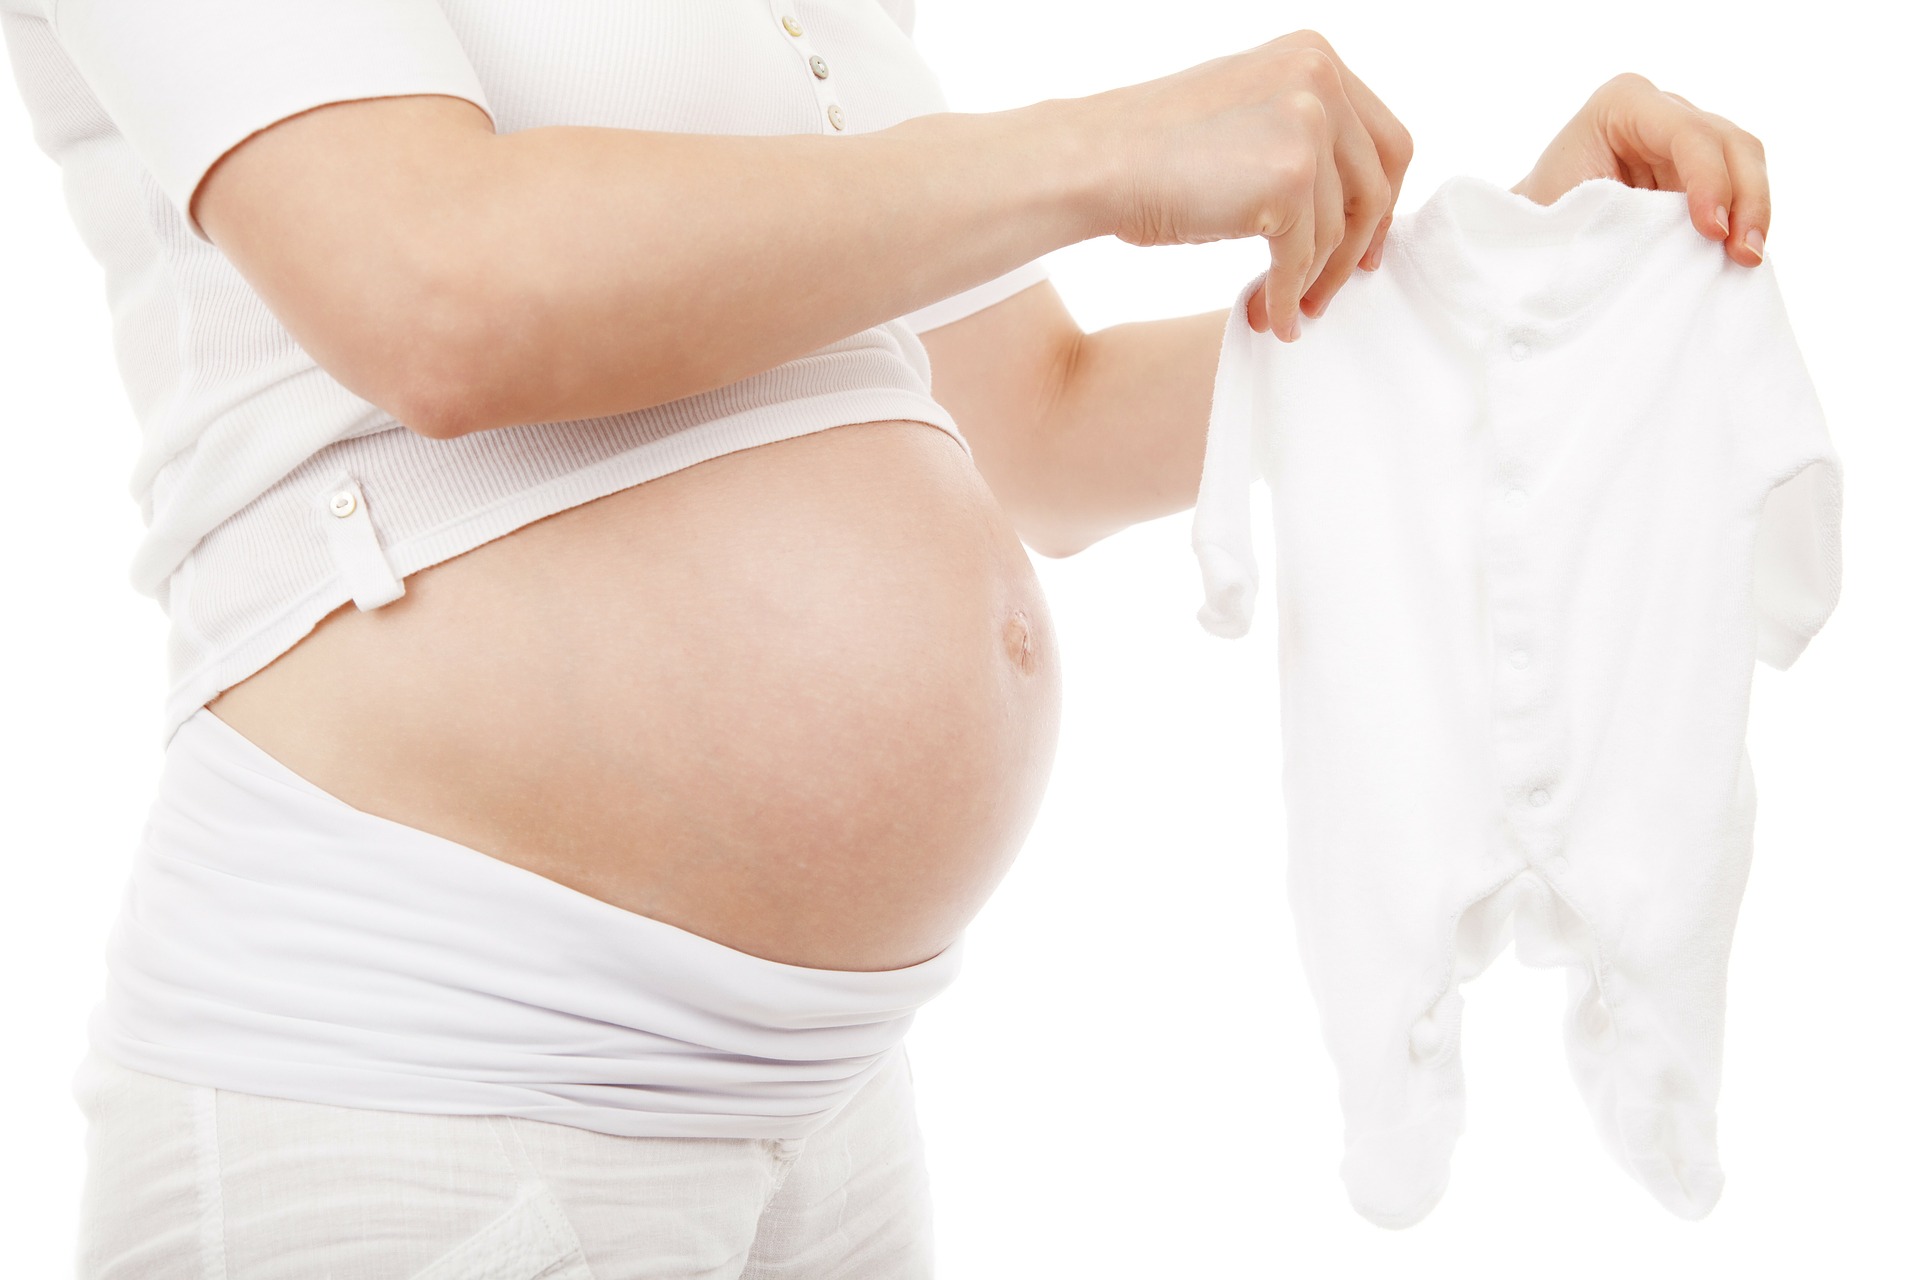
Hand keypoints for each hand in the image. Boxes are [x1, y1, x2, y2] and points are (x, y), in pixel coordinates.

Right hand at [1094, 29, 1413, 339]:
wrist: (1095, 162)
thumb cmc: (1151, 151)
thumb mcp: (1244, 115)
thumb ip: (1299, 135)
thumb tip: (1342, 205)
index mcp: (1314, 55)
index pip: (1383, 140)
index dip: (1380, 202)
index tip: (1363, 246)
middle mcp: (1320, 77)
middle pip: (1377, 184)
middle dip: (1355, 249)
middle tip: (1329, 294)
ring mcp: (1308, 123)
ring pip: (1338, 229)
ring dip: (1313, 282)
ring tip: (1283, 312)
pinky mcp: (1289, 176)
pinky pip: (1303, 256)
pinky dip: (1287, 294)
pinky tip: (1270, 316)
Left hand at [1511, 72, 1768, 266]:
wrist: (1534, 226)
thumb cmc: (1542, 213)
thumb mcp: (1572, 205)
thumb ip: (1622, 213)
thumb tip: (1673, 242)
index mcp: (1624, 102)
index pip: (1687, 133)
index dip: (1709, 180)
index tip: (1711, 231)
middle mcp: (1664, 110)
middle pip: (1730, 142)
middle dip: (1746, 198)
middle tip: (1744, 253)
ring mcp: (1688, 137)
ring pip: (1745, 162)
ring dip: (1754, 211)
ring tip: (1747, 259)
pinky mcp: (1700, 169)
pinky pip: (1740, 187)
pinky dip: (1745, 219)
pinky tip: (1742, 253)